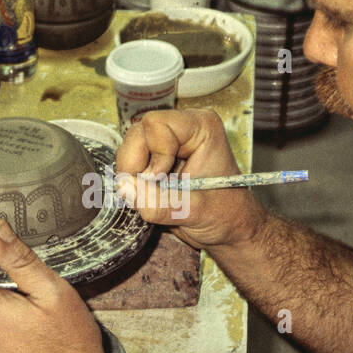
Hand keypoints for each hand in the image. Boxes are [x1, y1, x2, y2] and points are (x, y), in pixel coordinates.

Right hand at [115, 108, 267, 249]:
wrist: (227, 228)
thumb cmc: (225, 214)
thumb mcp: (194, 211)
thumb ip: (160, 203)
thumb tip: (126, 189)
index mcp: (201, 127)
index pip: (155, 124)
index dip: (151, 154)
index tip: (161, 179)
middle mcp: (182, 128)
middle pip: (137, 134)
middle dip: (136, 166)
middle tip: (152, 191)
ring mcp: (166, 142)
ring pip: (129, 149)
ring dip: (133, 176)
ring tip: (158, 195)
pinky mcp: (155, 157)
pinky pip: (129, 163)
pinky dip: (133, 183)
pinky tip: (154, 194)